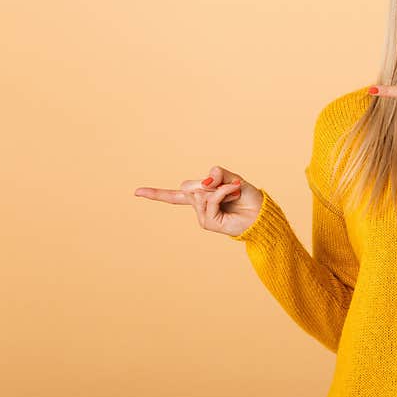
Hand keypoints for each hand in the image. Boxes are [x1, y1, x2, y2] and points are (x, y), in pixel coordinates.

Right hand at [134, 165, 263, 236]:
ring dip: (221, 187)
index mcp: (201, 196)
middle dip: (209, 182)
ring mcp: (202, 216)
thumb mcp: (233, 178)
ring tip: (234, 192)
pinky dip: (223, 193)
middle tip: (231, 187)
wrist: (261, 214)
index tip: (136, 192)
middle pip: (188, 187)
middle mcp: (199, 207)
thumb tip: (204, 181)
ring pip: (200, 193)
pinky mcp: (208, 223)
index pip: (175, 194)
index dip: (155, 193)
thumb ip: (218, 174)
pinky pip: (210, 199)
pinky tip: (233, 195)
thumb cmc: (248, 197)